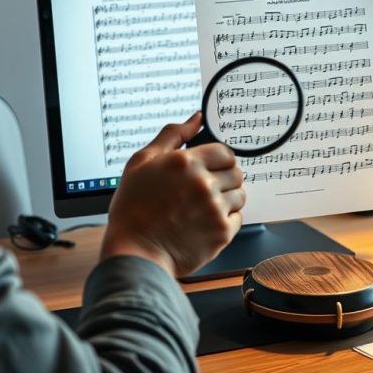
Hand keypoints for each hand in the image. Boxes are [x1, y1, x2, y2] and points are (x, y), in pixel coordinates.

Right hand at [100, 113, 245, 276]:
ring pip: (240, 195)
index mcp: (186, 162)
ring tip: (203, 207)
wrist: (134, 253)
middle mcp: (204, 184)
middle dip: (223, 178)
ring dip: (226, 199)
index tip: (208, 169)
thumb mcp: (141, 162)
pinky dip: (225, 220)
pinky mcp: (221, 233)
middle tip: (203, 190)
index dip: (218, 160)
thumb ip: (172, 135)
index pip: (225, 152)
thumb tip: (196, 119)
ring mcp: (214, 209)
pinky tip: (204, 223)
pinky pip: (238, 219)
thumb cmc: (132, 208)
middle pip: (236, 173)